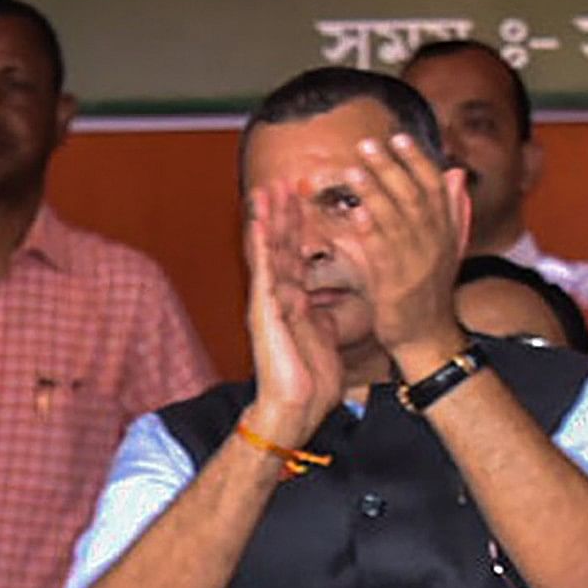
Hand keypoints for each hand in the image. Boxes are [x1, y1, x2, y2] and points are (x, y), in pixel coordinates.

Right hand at [241, 181, 342, 445]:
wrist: (297, 407)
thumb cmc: (312, 378)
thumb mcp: (325, 335)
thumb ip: (323, 314)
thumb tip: (328, 303)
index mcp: (294, 300)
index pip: (295, 254)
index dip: (298, 226)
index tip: (303, 197)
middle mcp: (277, 296)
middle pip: (280, 245)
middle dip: (283, 213)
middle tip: (285, 179)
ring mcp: (268, 301)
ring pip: (269, 251)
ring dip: (269, 219)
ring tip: (268, 188)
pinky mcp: (263, 309)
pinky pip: (263, 270)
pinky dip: (261, 243)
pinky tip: (259, 221)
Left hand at [348, 132, 475, 376]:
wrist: (427, 336)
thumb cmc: (428, 289)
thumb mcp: (447, 246)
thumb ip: (452, 209)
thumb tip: (455, 173)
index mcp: (446, 230)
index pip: (434, 186)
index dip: (417, 159)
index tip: (399, 137)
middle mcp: (435, 243)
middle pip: (414, 196)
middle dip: (390, 168)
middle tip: (367, 144)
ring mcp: (417, 263)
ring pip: (396, 220)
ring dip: (375, 193)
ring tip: (354, 171)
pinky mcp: (397, 284)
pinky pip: (382, 252)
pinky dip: (370, 232)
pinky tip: (355, 214)